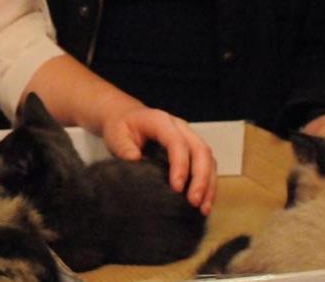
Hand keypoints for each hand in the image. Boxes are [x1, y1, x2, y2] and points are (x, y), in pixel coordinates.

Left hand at [101, 107, 216, 214]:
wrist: (127, 117)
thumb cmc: (122, 127)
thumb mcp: (116, 134)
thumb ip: (124, 147)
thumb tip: (136, 161)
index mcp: (161, 121)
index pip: (177, 142)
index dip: (180, 165)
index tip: (176, 188)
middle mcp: (180, 127)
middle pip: (200, 150)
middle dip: (200, 178)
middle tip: (194, 202)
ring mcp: (189, 137)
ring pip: (208, 158)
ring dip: (208, 184)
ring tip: (203, 208)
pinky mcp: (192, 149)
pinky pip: (207, 165)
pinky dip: (208, 184)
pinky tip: (204, 202)